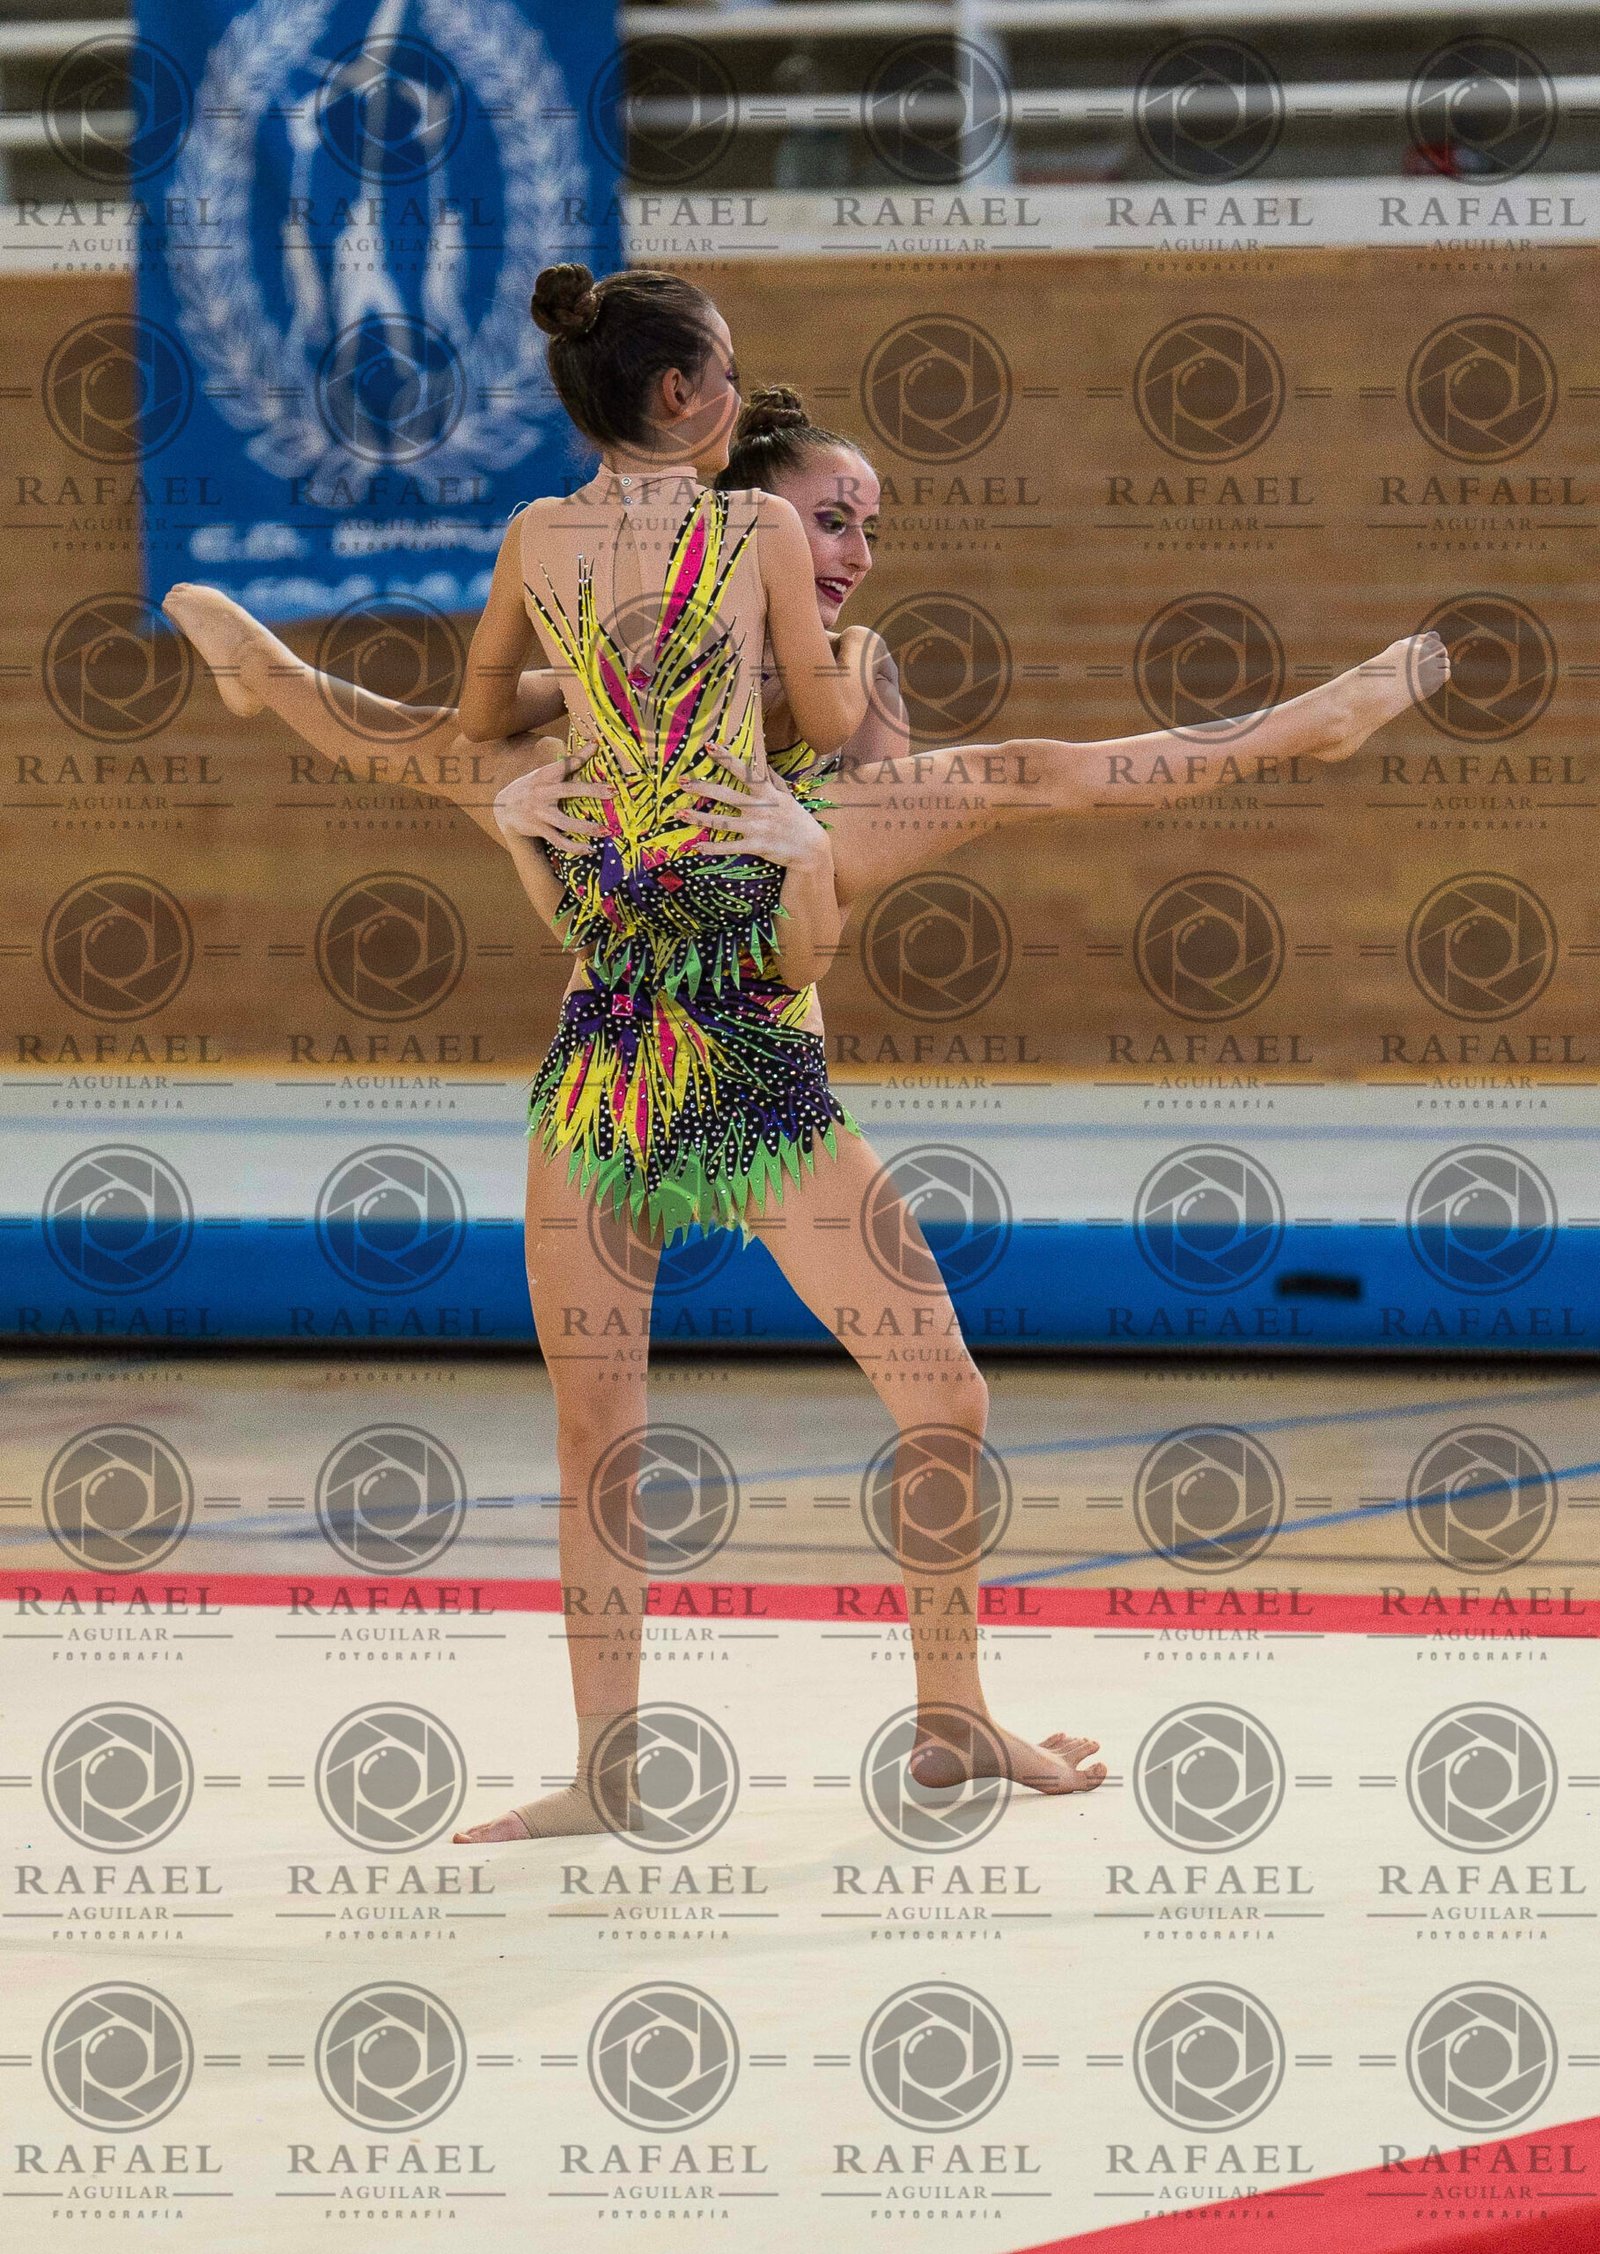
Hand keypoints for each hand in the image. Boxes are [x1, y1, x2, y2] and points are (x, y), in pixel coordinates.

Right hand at [493, 747, 610, 849]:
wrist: (503, 807)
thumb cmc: (531, 787)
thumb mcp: (543, 773)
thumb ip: (567, 764)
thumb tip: (593, 746)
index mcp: (544, 775)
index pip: (564, 764)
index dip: (581, 755)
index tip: (596, 746)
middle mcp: (542, 792)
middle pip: (569, 790)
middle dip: (591, 791)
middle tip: (612, 792)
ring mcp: (540, 812)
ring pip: (565, 822)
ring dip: (586, 827)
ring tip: (604, 831)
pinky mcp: (539, 829)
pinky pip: (559, 841)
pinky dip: (575, 847)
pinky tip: (590, 849)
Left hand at [680, 743, 830, 868]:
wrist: (811, 849)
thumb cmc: (798, 820)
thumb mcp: (788, 796)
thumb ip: (773, 780)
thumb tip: (762, 763)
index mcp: (768, 793)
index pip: (744, 772)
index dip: (727, 759)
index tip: (710, 747)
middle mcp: (760, 808)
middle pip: (726, 795)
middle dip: (702, 788)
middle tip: (682, 782)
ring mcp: (756, 828)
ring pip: (722, 821)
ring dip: (700, 818)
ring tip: (680, 814)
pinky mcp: (756, 846)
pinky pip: (730, 847)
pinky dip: (713, 848)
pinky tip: (697, 846)